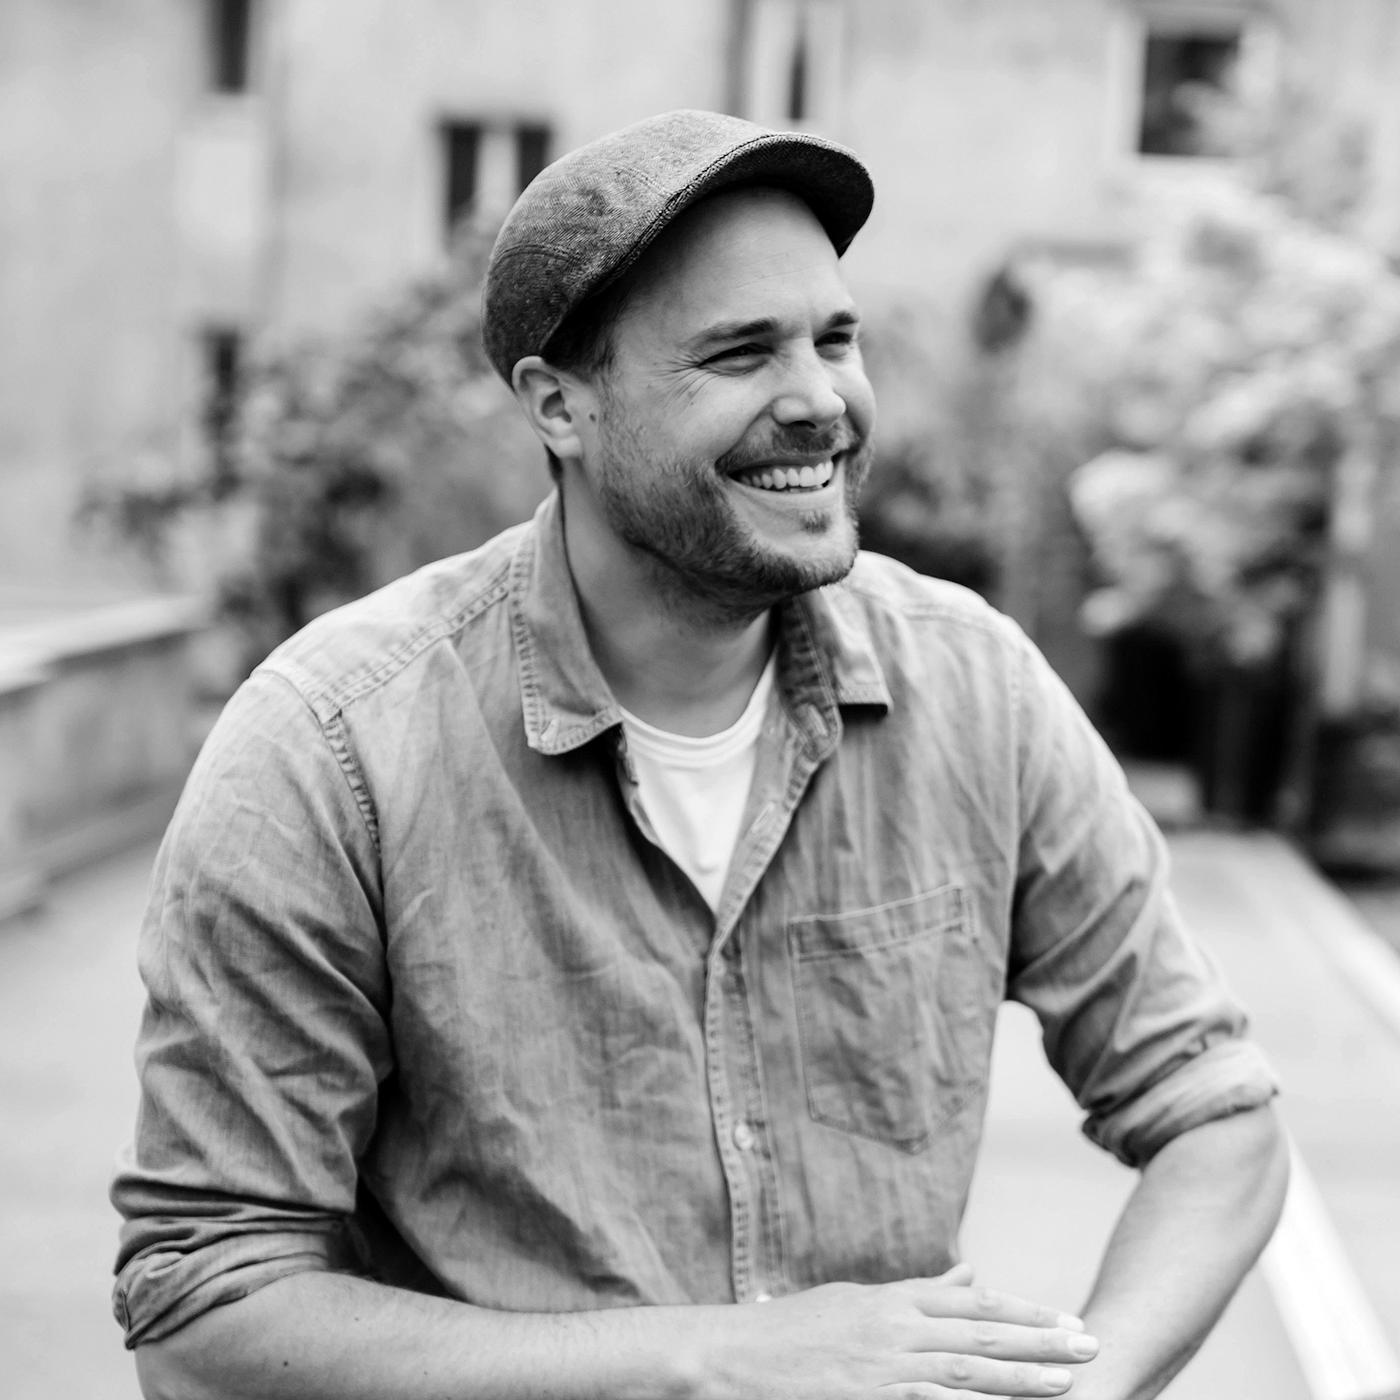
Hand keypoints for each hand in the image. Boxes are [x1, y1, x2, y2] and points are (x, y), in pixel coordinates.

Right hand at [698, 1264, 1098, 1398]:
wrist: (734, 1355)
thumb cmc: (793, 1329)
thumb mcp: (857, 1301)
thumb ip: (917, 1293)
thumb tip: (969, 1274)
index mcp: (892, 1300)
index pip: (972, 1302)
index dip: (1022, 1310)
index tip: (1064, 1319)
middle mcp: (894, 1327)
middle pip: (980, 1331)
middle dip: (1039, 1340)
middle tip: (1088, 1343)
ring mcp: (882, 1366)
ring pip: (964, 1369)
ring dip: (1020, 1377)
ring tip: (1067, 1382)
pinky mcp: (868, 1399)